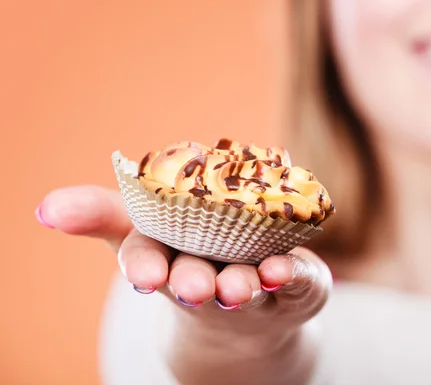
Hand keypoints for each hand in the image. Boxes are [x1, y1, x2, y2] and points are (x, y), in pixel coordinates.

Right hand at [38, 185, 331, 347]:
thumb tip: (47, 209)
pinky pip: (296, 281)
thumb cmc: (189, 251)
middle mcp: (208, 274)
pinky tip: (286, 270)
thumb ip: (102, 212)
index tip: (143, 274)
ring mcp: (252, 282)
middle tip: (195, 288)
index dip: (143, 265)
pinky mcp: (293, 285)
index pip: (146, 258)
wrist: (247, 308)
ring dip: (242, 284)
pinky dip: (292, 276)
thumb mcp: (141, 225)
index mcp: (168, 256)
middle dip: (193, 281)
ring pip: (245, 284)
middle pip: (195, 277)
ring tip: (240, 286)